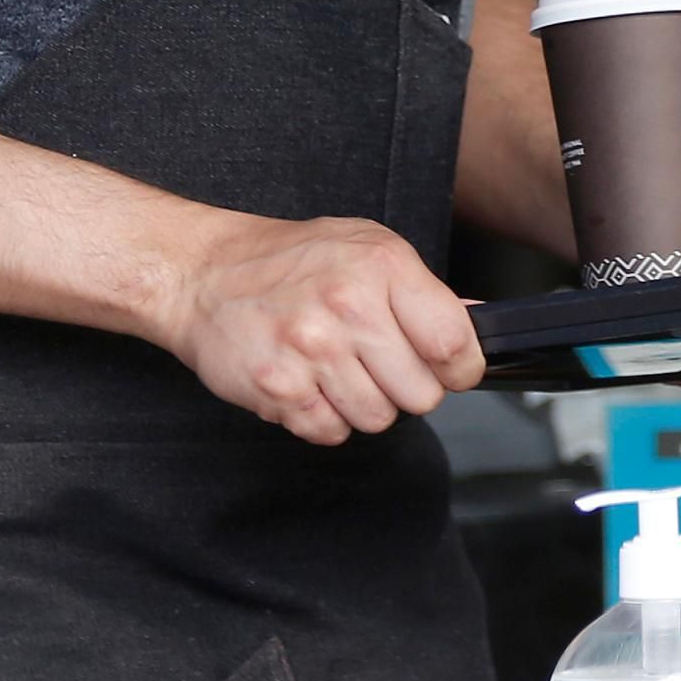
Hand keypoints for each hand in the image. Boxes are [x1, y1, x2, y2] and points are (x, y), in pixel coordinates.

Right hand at [162, 214, 485, 443]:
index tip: (449, 368)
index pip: (454, 342)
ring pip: (378, 419)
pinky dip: (322, 418)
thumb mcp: (367, 248)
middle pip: (422, 394)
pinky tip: (306, 382)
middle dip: (405, 387)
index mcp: (382, 266)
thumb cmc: (288, 260)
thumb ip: (423, 290)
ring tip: (334, 368)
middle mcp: (349, 305)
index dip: (460, 367)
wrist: (203, 273)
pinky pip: (330, 432)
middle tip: (374, 362)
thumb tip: (477, 324)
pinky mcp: (278, 387)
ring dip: (361, 404)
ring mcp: (311, 348)